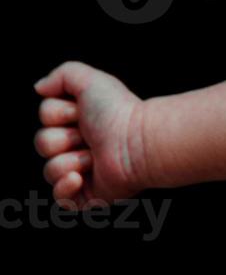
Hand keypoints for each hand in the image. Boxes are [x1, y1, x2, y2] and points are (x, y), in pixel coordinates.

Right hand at [33, 61, 144, 207]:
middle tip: (89, 135)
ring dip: (71, 160)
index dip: (59, 114)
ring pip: (49, 170)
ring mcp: (82, 172)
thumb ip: (63, 74)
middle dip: (63, 138)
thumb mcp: (91, 81)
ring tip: (96, 156)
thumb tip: (39, 87)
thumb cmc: (118, 112)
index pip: (45, 118)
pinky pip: (60, 200)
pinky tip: (80, 177)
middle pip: (42, 143)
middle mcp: (78, 146)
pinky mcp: (87, 195)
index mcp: (78, 121)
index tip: (81, 112)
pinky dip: (66, 188)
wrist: (137, 142)